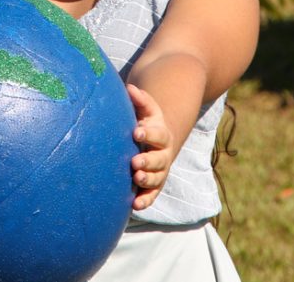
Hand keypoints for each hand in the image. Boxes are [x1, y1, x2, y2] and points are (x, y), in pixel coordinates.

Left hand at [126, 83, 175, 211]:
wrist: (156, 141)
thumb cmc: (146, 122)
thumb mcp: (146, 110)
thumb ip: (140, 100)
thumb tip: (130, 88)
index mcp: (161, 134)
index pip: (157, 134)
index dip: (148, 133)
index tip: (136, 132)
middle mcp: (163, 154)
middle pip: (159, 159)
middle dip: (148, 161)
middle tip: (134, 162)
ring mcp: (160, 171)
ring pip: (157, 178)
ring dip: (147, 180)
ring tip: (136, 178)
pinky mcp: (154, 185)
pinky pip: (151, 194)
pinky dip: (145, 200)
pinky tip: (134, 206)